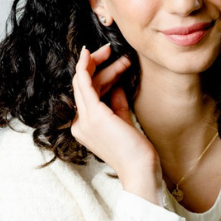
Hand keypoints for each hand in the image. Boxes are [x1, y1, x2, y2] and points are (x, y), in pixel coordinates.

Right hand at [70, 44, 160, 202]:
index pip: (88, 95)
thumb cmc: (136, 151)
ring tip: (117, 55)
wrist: (140, 169)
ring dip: (99, 65)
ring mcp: (84, 120)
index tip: (114, 63)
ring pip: (85, 82)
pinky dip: (85, 67)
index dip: (100, 76)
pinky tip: (89, 54)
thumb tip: (114, 83)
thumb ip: (115, 102)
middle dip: (97, 65)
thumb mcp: (123, 120)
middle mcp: (79, 124)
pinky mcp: (93, 115)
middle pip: (84, 86)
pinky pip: (84, 85)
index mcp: (85, 127)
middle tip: (111, 51)